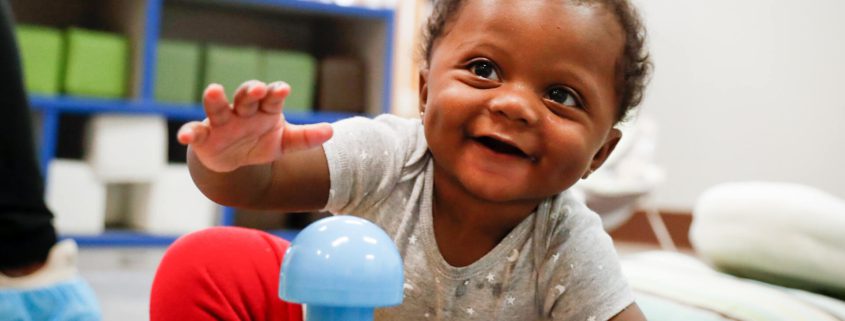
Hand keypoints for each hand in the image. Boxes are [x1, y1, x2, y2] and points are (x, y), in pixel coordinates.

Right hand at [177, 80, 332, 172]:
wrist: (235, 162)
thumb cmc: (262, 143)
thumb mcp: (285, 143)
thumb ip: (306, 138)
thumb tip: (331, 132)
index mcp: (265, 110)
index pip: (271, 97)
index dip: (275, 92)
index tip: (282, 89)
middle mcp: (242, 111)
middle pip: (246, 97)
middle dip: (250, 91)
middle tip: (255, 89)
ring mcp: (222, 122)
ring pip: (218, 107)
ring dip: (216, 99)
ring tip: (214, 90)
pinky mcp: (205, 136)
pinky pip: (196, 132)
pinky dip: (190, 132)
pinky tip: (185, 136)